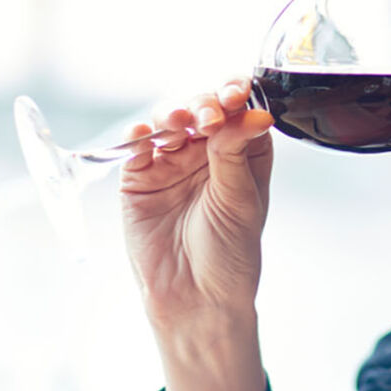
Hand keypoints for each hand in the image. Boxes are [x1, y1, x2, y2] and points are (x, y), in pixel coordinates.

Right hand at [119, 77, 275, 340]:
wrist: (195, 297)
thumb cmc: (229, 254)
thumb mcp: (241, 199)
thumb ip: (237, 152)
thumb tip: (254, 112)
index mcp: (242, 152)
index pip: (239, 110)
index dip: (235, 95)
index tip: (235, 93)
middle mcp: (207, 152)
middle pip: (202, 108)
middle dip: (204, 104)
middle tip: (208, 116)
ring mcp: (171, 162)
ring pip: (169, 121)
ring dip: (172, 113)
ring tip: (179, 121)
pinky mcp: (139, 178)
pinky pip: (136, 148)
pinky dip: (138, 136)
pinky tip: (146, 134)